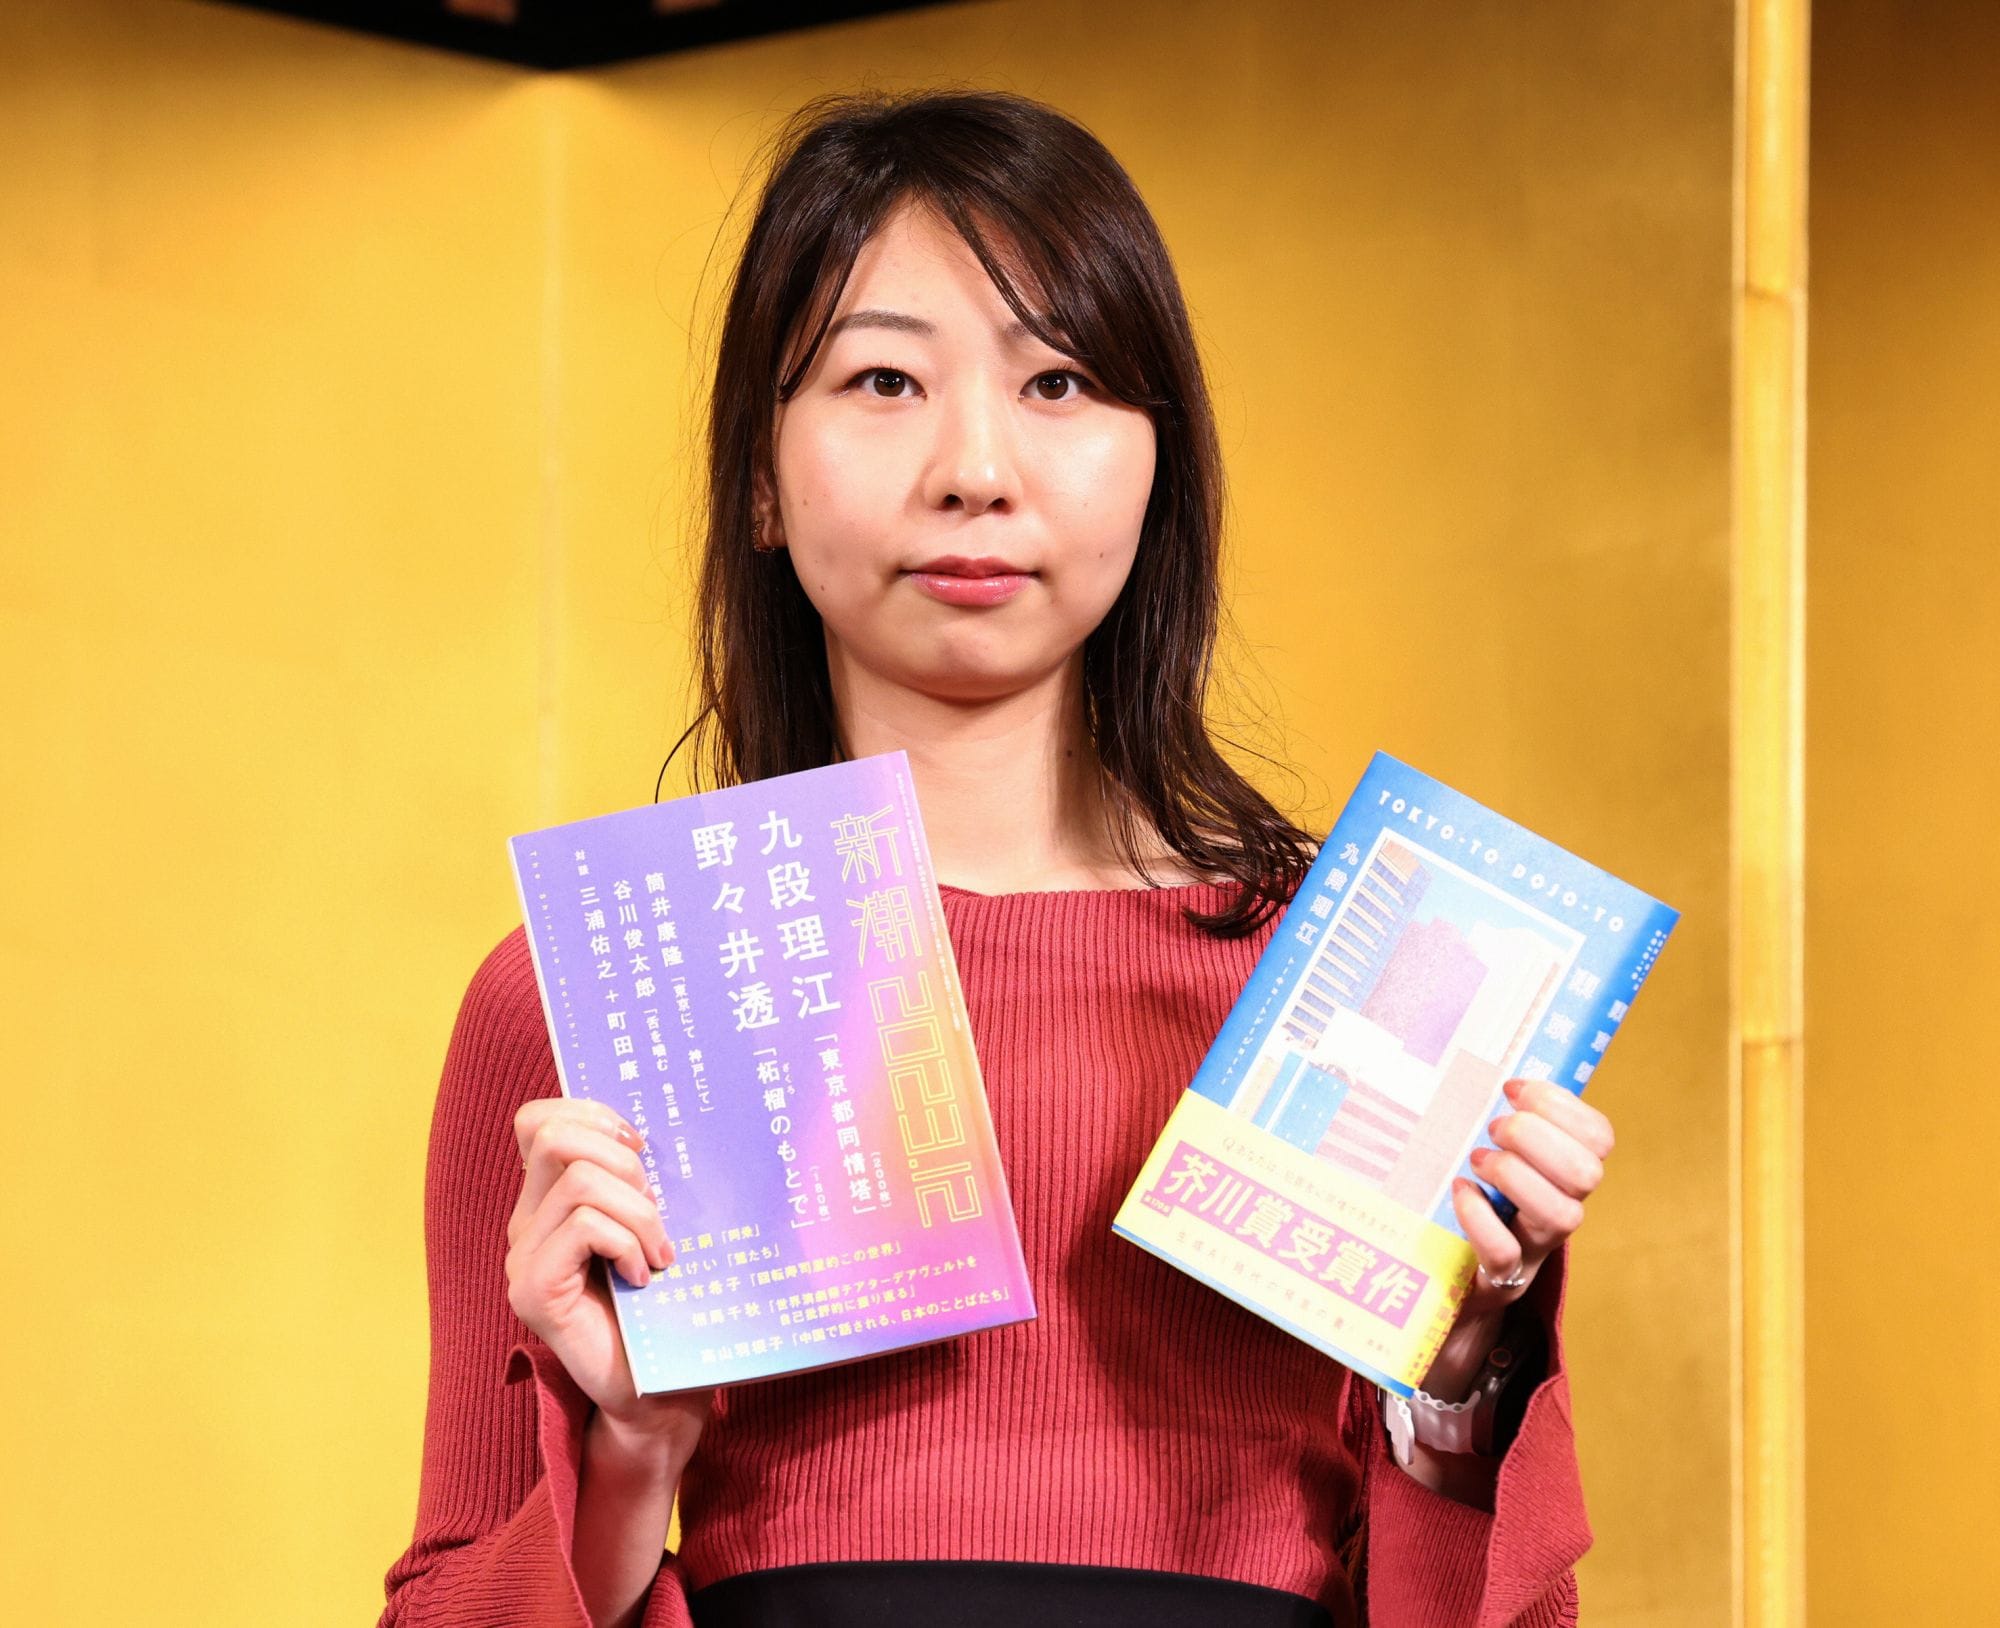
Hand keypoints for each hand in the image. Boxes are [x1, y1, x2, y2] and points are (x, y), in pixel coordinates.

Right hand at [506, 1097, 712, 1445]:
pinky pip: (583, 1227)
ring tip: (661, 1252)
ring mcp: (524, 1259)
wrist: (660, 1395)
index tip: (643, 1146)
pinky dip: (627, 1242)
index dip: (592, 1113)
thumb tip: (663, 1131)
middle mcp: (527, 1224)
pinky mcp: (534, 1292)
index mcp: (550, 1200)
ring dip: (638, 1210)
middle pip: (552, 1134)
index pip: (539, 1120)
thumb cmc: (667, 1308)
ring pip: (578, 1181)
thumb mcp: (656, 1226)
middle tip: (657, 1209)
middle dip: (621, 1158)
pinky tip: (645, 1277)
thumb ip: (642, 1182)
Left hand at [1451, 1076, 1614, 1316]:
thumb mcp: (1501, 1153)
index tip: (1513, 1088)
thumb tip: (1490, 1068)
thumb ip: (1509, 1120)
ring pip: (1562, 1214)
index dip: (1560, 1105)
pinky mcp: (1504, 1275)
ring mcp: (1537, 1245)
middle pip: (1587, 1172)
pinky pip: (1505, 1251)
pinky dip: (1479, 1217)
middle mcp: (1564, 1208)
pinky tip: (1461, 1191)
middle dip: (1537, 1138)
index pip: (1599, 1135)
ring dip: (1515, 1174)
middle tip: (1494, 1129)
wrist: (1457, 1272)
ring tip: (1478, 1158)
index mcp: (1568, 1172)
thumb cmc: (1481, 1196)